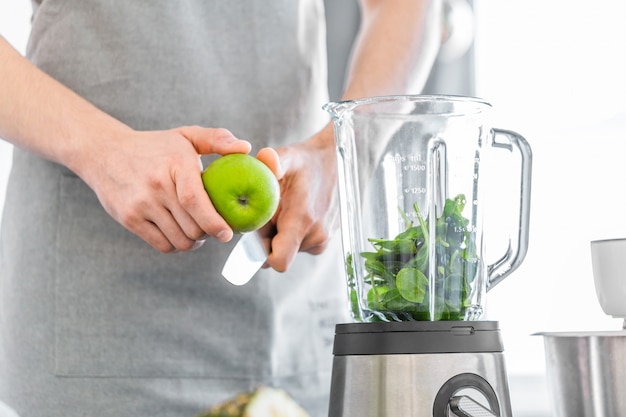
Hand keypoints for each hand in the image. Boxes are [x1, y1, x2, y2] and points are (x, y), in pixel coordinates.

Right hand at [82, 126, 252, 251]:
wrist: (104, 152)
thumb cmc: (155, 146)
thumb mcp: (185, 135)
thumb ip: (217, 139)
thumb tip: (246, 148)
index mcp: (174, 164)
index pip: (195, 200)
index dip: (214, 222)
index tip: (228, 233)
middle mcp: (156, 185)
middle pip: (192, 226)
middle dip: (208, 232)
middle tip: (214, 227)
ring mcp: (140, 204)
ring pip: (179, 240)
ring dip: (193, 241)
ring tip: (197, 230)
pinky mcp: (129, 219)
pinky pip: (162, 245)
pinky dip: (175, 245)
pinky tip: (179, 233)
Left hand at [265, 124, 338, 271]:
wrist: (337, 162)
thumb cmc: (308, 161)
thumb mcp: (289, 156)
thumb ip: (274, 160)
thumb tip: (263, 158)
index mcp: (303, 220)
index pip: (278, 261)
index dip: (260, 253)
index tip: (256, 231)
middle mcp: (316, 236)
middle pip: (278, 254)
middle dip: (267, 238)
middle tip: (268, 211)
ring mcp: (322, 241)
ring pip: (287, 250)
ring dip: (279, 234)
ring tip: (284, 207)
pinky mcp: (324, 241)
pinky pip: (298, 245)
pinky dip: (290, 233)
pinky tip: (294, 211)